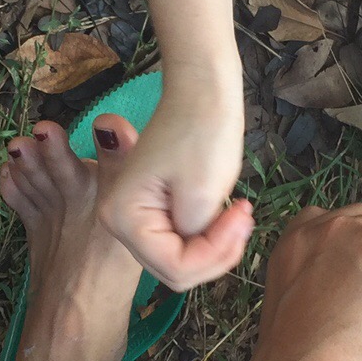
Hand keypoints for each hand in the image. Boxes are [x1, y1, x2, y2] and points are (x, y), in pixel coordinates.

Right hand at [93, 85, 251, 288]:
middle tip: (243, 216)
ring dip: (216, 245)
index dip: (215, 253)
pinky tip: (227, 210)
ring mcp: (134, 216)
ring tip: (239, 211)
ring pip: (181, 259)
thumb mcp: (204, 194)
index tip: (241, 214)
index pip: (175, 266)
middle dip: (216, 252)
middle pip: (175, 269)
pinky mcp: (152, 210)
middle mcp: (117, 222)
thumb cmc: (202, 130)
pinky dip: (210, 235)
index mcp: (122, 217)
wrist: (202, 90)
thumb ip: (197, 238)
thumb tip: (197, 252)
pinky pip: (182, 241)